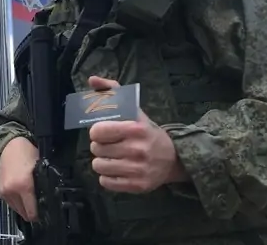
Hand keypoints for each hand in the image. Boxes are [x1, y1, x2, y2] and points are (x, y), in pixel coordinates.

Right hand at [0, 136, 38, 221]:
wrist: (8, 145)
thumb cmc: (28, 154)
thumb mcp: (40, 169)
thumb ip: (42, 186)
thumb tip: (47, 203)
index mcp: (24, 186)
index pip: (32, 212)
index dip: (40, 215)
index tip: (46, 212)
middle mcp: (12, 192)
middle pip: (24, 214)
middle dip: (32, 212)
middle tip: (39, 204)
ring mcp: (4, 193)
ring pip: (17, 210)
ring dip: (24, 207)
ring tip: (30, 197)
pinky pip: (11, 204)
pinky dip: (17, 202)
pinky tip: (22, 194)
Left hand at [87, 76, 187, 192]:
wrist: (174, 159)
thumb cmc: (147, 132)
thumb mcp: (133, 110)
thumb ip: (112, 91)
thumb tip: (92, 79)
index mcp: (135, 129)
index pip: (97, 131)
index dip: (96, 131)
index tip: (103, 132)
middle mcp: (137, 150)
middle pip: (96, 149)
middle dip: (100, 146)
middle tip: (110, 145)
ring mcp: (138, 170)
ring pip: (98, 166)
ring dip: (102, 162)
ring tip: (112, 157)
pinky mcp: (138, 186)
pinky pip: (106, 183)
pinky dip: (107, 177)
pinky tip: (117, 169)